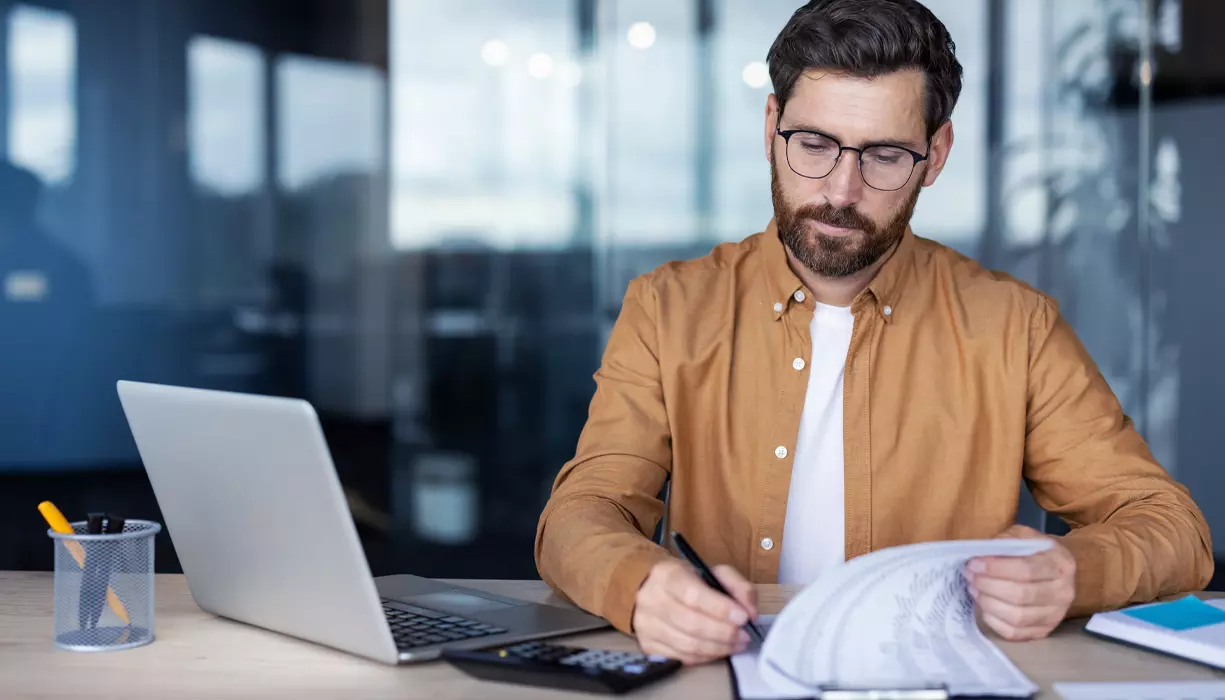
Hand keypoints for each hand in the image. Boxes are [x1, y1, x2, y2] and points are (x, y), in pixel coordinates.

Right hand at [631, 559, 757, 664]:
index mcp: (667, 575)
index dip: (720, 609)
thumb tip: (750, 612)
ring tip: (736, 644)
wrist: (652, 590)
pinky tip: (718, 650)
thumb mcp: (713, 572)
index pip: (693, 595)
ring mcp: (646, 624)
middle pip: (690, 623)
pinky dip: (705, 657)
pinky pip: (682, 657)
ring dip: (717, 648)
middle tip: (743, 636)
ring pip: (687, 644)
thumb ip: (738, 586)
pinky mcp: (648, 645)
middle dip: (723, 632)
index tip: (743, 618)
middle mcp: (651, 599)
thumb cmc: (688, 581)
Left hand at [964, 524, 1075, 640]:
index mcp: (1061, 564)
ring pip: (1017, 617)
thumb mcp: (1024, 535)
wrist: (1055, 571)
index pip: (1027, 569)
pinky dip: (994, 620)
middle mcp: (1063, 592)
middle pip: (1021, 595)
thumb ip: (1006, 540)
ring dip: (988, 603)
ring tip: (974, 588)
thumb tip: (982, 552)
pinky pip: (1014, 632)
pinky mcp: (1043, 631)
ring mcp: (1055, 615)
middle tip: (970, 576)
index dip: (996, 568)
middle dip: (988, 585)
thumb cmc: (1035, 551)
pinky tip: (984, 606)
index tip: (974, 563)